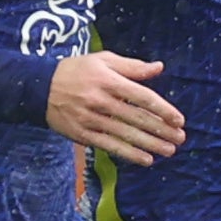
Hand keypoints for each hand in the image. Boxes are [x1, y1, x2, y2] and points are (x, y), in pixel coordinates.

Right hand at [46, 52, 185, 163]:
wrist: (39, 88)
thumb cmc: (76, 71)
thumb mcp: (103, 60)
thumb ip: (132, 66)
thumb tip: (158, 67)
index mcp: (108, 80)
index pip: (142, 97)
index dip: (163, 109)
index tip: (179, 120)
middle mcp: (101, 100)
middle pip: (137, 118)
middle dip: (161, 130)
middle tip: (180, 139)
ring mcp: (91, 119)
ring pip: (126, 134)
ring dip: (150, 144)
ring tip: (169, 151)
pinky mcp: (83, 134)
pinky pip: (110, 146)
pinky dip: (129, 153)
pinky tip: (145, 159)